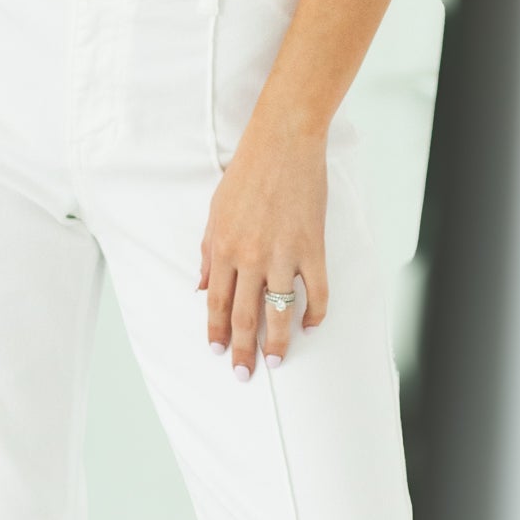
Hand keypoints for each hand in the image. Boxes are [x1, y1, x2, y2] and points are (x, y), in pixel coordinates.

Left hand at [198, 110, 329, 378]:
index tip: (218, 353)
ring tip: (276, 362)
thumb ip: (209, 252)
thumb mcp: (215, 212)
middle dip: (243, 350)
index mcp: (224, 249)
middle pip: (245, 316)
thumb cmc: (247, 173)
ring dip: (277, 341)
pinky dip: (315, 312)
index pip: (218, 303)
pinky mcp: (313, 247)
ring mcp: (283, 254)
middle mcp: (251, 257)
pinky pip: (317, 290)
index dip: (217, 332)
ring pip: (279, 311)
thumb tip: (203, 287)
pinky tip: (311, 325)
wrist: (283, 144)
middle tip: (244, 375)